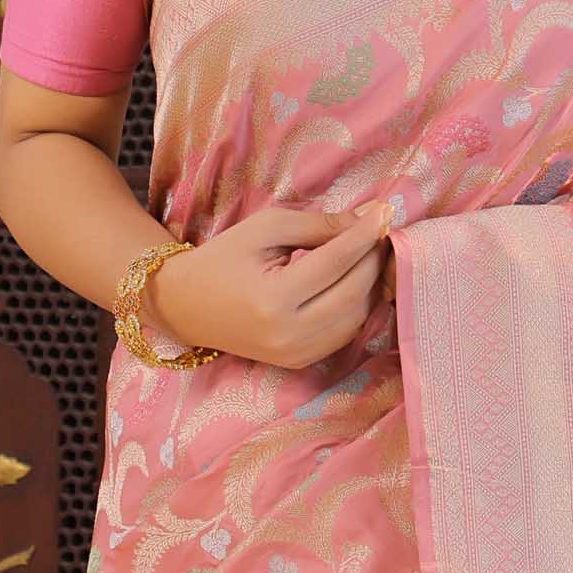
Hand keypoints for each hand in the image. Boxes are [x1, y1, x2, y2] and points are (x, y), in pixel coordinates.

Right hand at [147, 199, 394, 370]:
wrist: (186, 306)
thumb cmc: (224, 259)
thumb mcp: (266, 228)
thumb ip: (318, 225)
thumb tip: (368, 219)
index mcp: (274, 299)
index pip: (336, 262)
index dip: (365, 234)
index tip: (385, 211)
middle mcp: (289, 335)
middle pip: (355, 291)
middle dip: (373, 257)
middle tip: (381, 228)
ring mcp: (297, 354)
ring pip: (358, 314)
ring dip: (372, 280)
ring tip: (369, 250)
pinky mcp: (302, 362)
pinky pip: (346, 331)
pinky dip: (359, 303)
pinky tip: (356, 277)